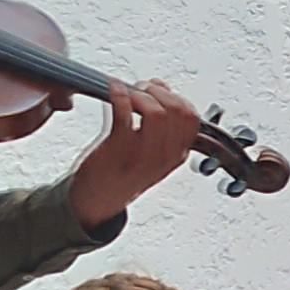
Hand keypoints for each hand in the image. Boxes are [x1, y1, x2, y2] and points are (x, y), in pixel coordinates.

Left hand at [66, 77, 201, 227]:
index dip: (176, 97)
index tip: (160, 92)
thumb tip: (163, 91)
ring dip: (140, 94)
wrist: (97, 201)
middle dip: (158, 91)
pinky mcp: (118, 150)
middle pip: (176, 110)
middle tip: (141, 89)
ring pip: (155, 111)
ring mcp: (142, 154)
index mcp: (176, 156)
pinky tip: (114, 90)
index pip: (191, 118)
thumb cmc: (122, 174)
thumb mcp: (155, 156)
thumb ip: (164, 130)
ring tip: (129, 93)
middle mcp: (163, 156)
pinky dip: (119, 95)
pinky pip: (124, 113)